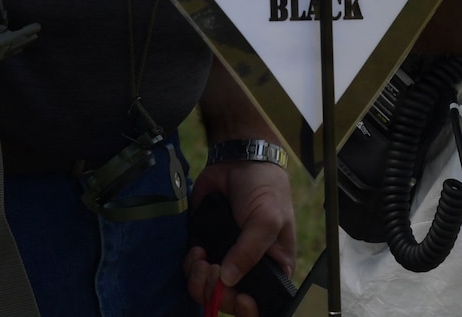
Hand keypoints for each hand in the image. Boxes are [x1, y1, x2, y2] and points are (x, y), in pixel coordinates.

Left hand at [182, 160, 295, 315]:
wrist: (239, 160)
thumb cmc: (265, 189)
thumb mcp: (266, 220)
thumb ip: (249, 251)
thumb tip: (228, 279)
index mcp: (272, 268)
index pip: (260, 303)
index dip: (246, 308)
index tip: (238, 297)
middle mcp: (247, 268)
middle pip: (228, 300)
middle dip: (216, 291)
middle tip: (212, 270)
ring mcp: (224, 258)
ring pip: (206, 289)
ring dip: (199, 280)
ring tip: (201, 258)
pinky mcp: (205, 245)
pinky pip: (191, 270)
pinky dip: (190, 265)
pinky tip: (196, 249)